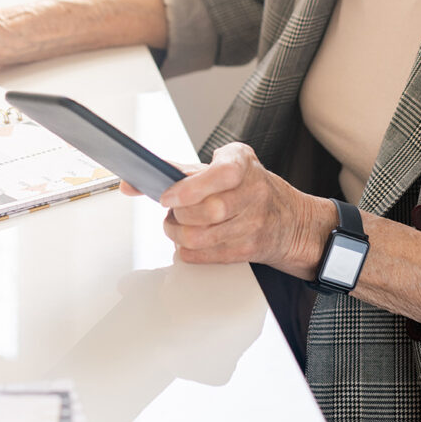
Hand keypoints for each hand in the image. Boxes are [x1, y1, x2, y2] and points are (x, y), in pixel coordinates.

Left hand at [141, 142, 333, 276]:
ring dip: (178, 234)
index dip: (190, 188)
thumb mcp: (220, 165)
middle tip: (171, 210)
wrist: (290, 219)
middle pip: (208, 211)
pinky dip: (188, 250)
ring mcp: (253, 224)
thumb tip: (131, 183)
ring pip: (203, 237)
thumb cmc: (247, 186)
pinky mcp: (248, 250)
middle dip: (179, 214)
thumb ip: (177, 170)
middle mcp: (253, 193)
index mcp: (243, 165)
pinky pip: (207, 256)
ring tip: (176, 225)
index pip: (222, 174)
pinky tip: (189, 240)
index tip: (167, 196)